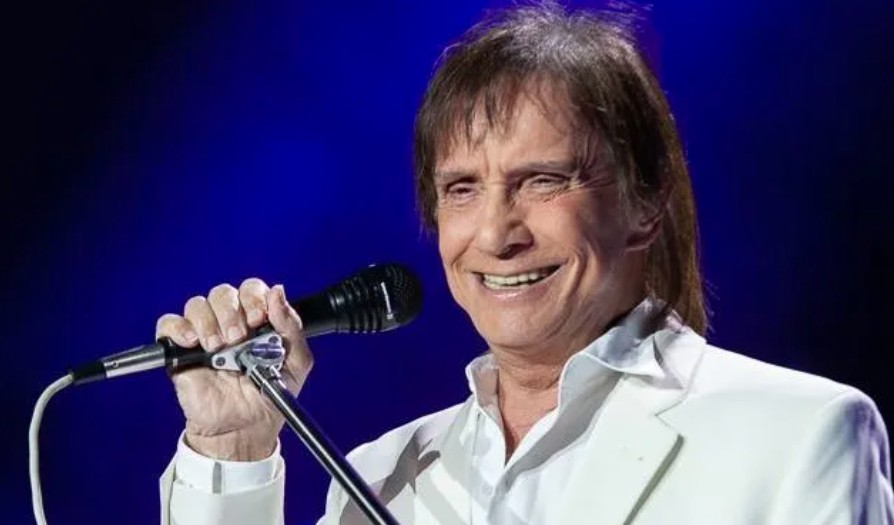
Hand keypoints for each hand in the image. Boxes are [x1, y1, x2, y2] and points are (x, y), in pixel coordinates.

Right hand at [155, 279, 313, 460]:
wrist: (246, 429)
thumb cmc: (269, 396)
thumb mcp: (297, 362)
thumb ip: (292, 326)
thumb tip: (278, 292)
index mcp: (257, 321)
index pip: (251, 289)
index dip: (254, 297)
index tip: (259, 318)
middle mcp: (229, 323)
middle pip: (223, 292)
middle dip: (232, 311)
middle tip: (238, 338)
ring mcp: (204, 336)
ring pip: (197, 304)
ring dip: (209, 322)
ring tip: (219, 349)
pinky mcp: (180, 352)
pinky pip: (168, 324)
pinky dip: (178, 327)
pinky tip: (193, 343)